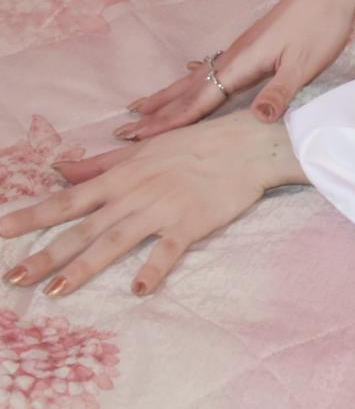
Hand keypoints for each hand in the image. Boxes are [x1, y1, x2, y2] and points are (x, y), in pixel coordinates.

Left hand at [1, 113, 307, 296]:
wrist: (249, 144)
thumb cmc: (196, 144)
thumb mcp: (144, 150)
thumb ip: (100, 166)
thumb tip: (58, 171)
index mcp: (122, 177)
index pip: (68, 200)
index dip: (33, 216)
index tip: (2, 231)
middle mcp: (135, 194)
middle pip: (83, 229)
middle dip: (46, 255)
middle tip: (14, 278)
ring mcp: (163, 209)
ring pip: (115, 241)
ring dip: (85, 267)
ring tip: (56, 291)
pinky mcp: (192, 222)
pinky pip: (169, 249)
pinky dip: (154, 268)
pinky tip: (139, 289)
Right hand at [120, 0, 354, 137]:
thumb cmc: (322, 24)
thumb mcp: (306, 63)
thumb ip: (280, 92)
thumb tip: (257, 119)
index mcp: (242, 63)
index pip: (199, 100)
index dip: (168, 121)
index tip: (137, 136)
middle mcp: (234, 55)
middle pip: (188, 90)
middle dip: (157, 112)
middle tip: (123, 130)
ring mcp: (242, 48)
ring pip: (197, 77)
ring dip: (169, 95)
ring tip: (142, 105)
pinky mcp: (254, 44)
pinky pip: (213, 66)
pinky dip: (194, 77)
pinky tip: (189, 71)